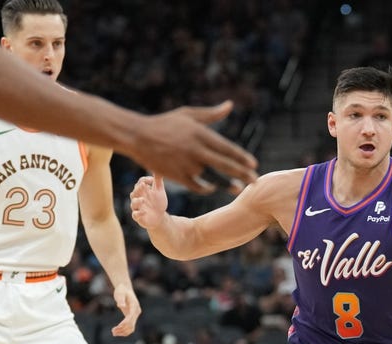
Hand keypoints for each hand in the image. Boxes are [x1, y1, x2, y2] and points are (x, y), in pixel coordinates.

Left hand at [110, 283, 140, 336]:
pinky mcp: (132, 317)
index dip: (125, 323)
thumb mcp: (120, 293)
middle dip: (123, 329)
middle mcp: (136, 312)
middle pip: (132, 324)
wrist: (125, 289)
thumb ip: (120, 299)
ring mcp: (135, 315)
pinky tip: (117, 331)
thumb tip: (120, 306)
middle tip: (112, 332)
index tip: (118, 327)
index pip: (131, 317)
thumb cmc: (121, 291)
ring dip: (123, 332)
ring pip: (131, 327)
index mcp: (134, 306)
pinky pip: (130, 326)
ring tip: (113, 333)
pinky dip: (124, 330)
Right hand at [129, 175, 168, 229]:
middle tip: (143, 186)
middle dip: (138, 189)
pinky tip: (144, 212)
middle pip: (134, 192)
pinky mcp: (139, 217)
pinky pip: (135, 215)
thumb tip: (158, 167)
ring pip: (133, 203)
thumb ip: (158, 180)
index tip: (152, 180)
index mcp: (143, 190)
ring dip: (137, 201)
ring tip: (143, 200)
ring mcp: (138, 208)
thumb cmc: (157, 202)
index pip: (140, 183)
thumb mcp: (159, 190)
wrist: (158, 217)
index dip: (145, 180)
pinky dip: (138, 213)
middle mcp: (138, 198)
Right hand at [133, 102, 256, 193]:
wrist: (136, 136)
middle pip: (224, 165)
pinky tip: (214, 187)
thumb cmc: (164, 124)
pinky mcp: (177, 176)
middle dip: (242, 174)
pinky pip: (197, 186)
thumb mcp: (188, 114)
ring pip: (212, 178)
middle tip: (255, 181)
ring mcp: (186, 164)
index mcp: (200, 134)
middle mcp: (196, 150)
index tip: (254, 164)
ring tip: (238, 188)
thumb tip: (230, 105)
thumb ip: (211, 114)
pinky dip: (207, 188)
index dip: (242, 157)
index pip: (227, 148)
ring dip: (227, 184)